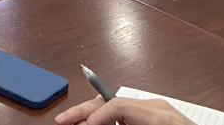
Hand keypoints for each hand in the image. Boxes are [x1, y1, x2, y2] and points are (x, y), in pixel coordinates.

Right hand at [55, 94, 196, 124]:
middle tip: (62, 121)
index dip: (93, 117)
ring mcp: (160, 110)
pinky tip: (101, 124)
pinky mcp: (160, 116)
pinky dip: (112, 119)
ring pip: (118, 106)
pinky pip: (130, 114)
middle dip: (85, 111)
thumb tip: (92, 124)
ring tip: (78, 124)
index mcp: (158, 115)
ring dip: (96, 115)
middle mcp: (158, 107)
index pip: (116, 106)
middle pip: (113, 101)